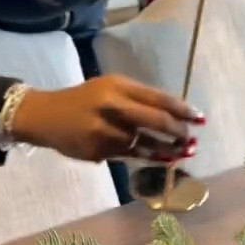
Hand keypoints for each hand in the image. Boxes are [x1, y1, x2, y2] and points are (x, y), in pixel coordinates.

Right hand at [12, 76, 203, 163]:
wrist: (44, 116)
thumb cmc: (84, 101)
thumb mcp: (109, 90)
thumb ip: (138, 100)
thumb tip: (175, 116)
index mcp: (117, 86)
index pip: (157, 97)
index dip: (182, 109)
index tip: (200, 118)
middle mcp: (111, 105)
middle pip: (154, 119)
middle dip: (178, 130)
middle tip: (191, 137)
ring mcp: (103, 129)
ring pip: (143, 142)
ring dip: (167, 149)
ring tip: (184, 152)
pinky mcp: (97, 150)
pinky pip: (129, 155)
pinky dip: (149, 157)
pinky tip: (164, 159)